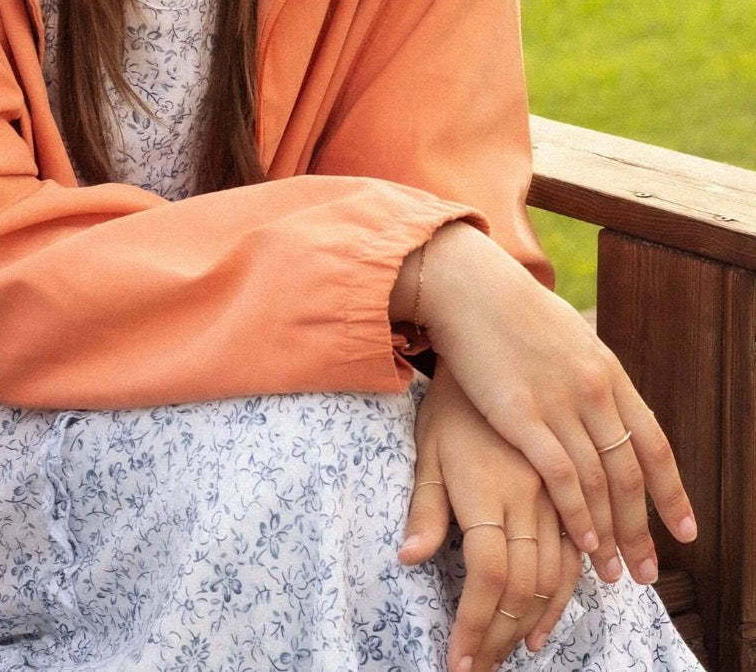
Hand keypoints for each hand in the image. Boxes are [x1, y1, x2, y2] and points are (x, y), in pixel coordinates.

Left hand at [399, 363, 580, 671]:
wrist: (495, 349)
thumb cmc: (449, 405)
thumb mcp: (427, 448)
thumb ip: (425, 506)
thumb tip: (409, 558)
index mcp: (485, 487)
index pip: (487, 574)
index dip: (476, 624)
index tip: (461, 661)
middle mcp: (527, 493)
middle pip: (524, 584)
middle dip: (503, 634)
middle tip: (485, 667)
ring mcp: (556, 490)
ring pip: (560, 572)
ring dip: (540, 620)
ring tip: (518, 651)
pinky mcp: (572, 484)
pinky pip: (580, 549)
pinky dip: (569, 589)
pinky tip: (550, 615)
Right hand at [408, 224, 696, 586]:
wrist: (469, 286)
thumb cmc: (512, 311)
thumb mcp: (569, 336)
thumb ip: (590, 374)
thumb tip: (606, 401)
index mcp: (607, 371)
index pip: (653, 443)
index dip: (672, 492)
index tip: (685, 532)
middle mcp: (593, 389)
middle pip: (630, 473)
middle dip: (641, 529)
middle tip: (645, 573)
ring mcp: (559, 401)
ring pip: (599, 481)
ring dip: (610, 533)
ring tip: (611, 573)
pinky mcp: (521, 413)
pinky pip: (561, 475)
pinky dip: (578, 513)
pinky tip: (584, 542)